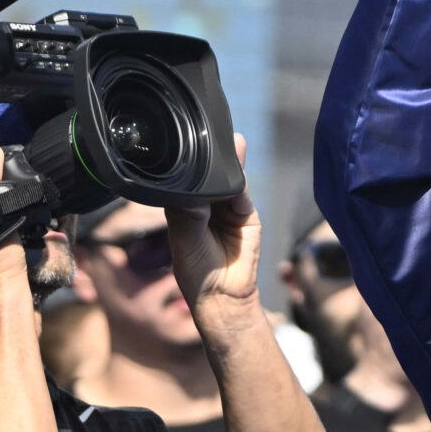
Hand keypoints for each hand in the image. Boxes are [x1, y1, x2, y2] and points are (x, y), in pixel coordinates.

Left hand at [170, 135, 266, 344]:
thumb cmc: (196, 272)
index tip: (187, 143)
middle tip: (212, 136)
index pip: (186, 179)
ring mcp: (227, 208)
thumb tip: (195, 187)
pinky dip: (240, 187)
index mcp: (183, 208)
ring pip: (228, 181)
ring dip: (230, 164)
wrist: (223, 295)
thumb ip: (189, 213)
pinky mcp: (246, 215)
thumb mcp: (184, 241)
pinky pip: (243, 195)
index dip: (187, 163)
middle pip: (209, 175)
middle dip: (212, 158)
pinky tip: (236, 183)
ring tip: (231, 144)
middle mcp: (205, 205)